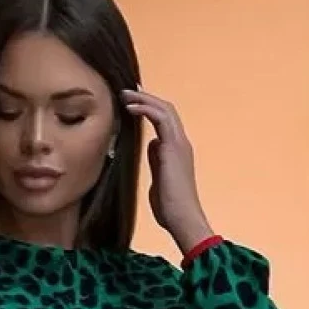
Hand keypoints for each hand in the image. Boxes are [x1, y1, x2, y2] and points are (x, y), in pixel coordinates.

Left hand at [122, 89, 214, 257]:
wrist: (182, 218)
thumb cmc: (171, 208)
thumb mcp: (159, 179)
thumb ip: (156, 161)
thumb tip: (150, 146)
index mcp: (177, 151)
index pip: (165, 121)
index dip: (150, 108)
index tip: (133, 102)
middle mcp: (181, 143)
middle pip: (166, 109)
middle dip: (146, 97)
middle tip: (127, 90)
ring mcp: (179, 144)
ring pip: (165, 109)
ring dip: (144, 98)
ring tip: (125, 93)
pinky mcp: (174, 147)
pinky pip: (161, 118)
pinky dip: (145, 109)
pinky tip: (131, 107)